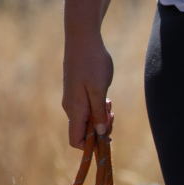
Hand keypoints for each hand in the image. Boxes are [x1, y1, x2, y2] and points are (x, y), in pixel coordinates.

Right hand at [62, 30, 114, 147]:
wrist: (83, 39)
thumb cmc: (92, 62)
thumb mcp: (98, 90)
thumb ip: (98, 113)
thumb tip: (99, 134)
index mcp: (75, 109)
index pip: (76, 141)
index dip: (91, 145)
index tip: (106, 135)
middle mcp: (71, 108)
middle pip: (84, 132)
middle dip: (100, 130)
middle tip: (112, 115)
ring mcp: (73, 100)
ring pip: (87, 121)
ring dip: (101, 118)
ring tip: (109, 102)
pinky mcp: (77, 93)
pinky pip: (88, 110)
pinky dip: (98, 109)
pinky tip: (106, 98)